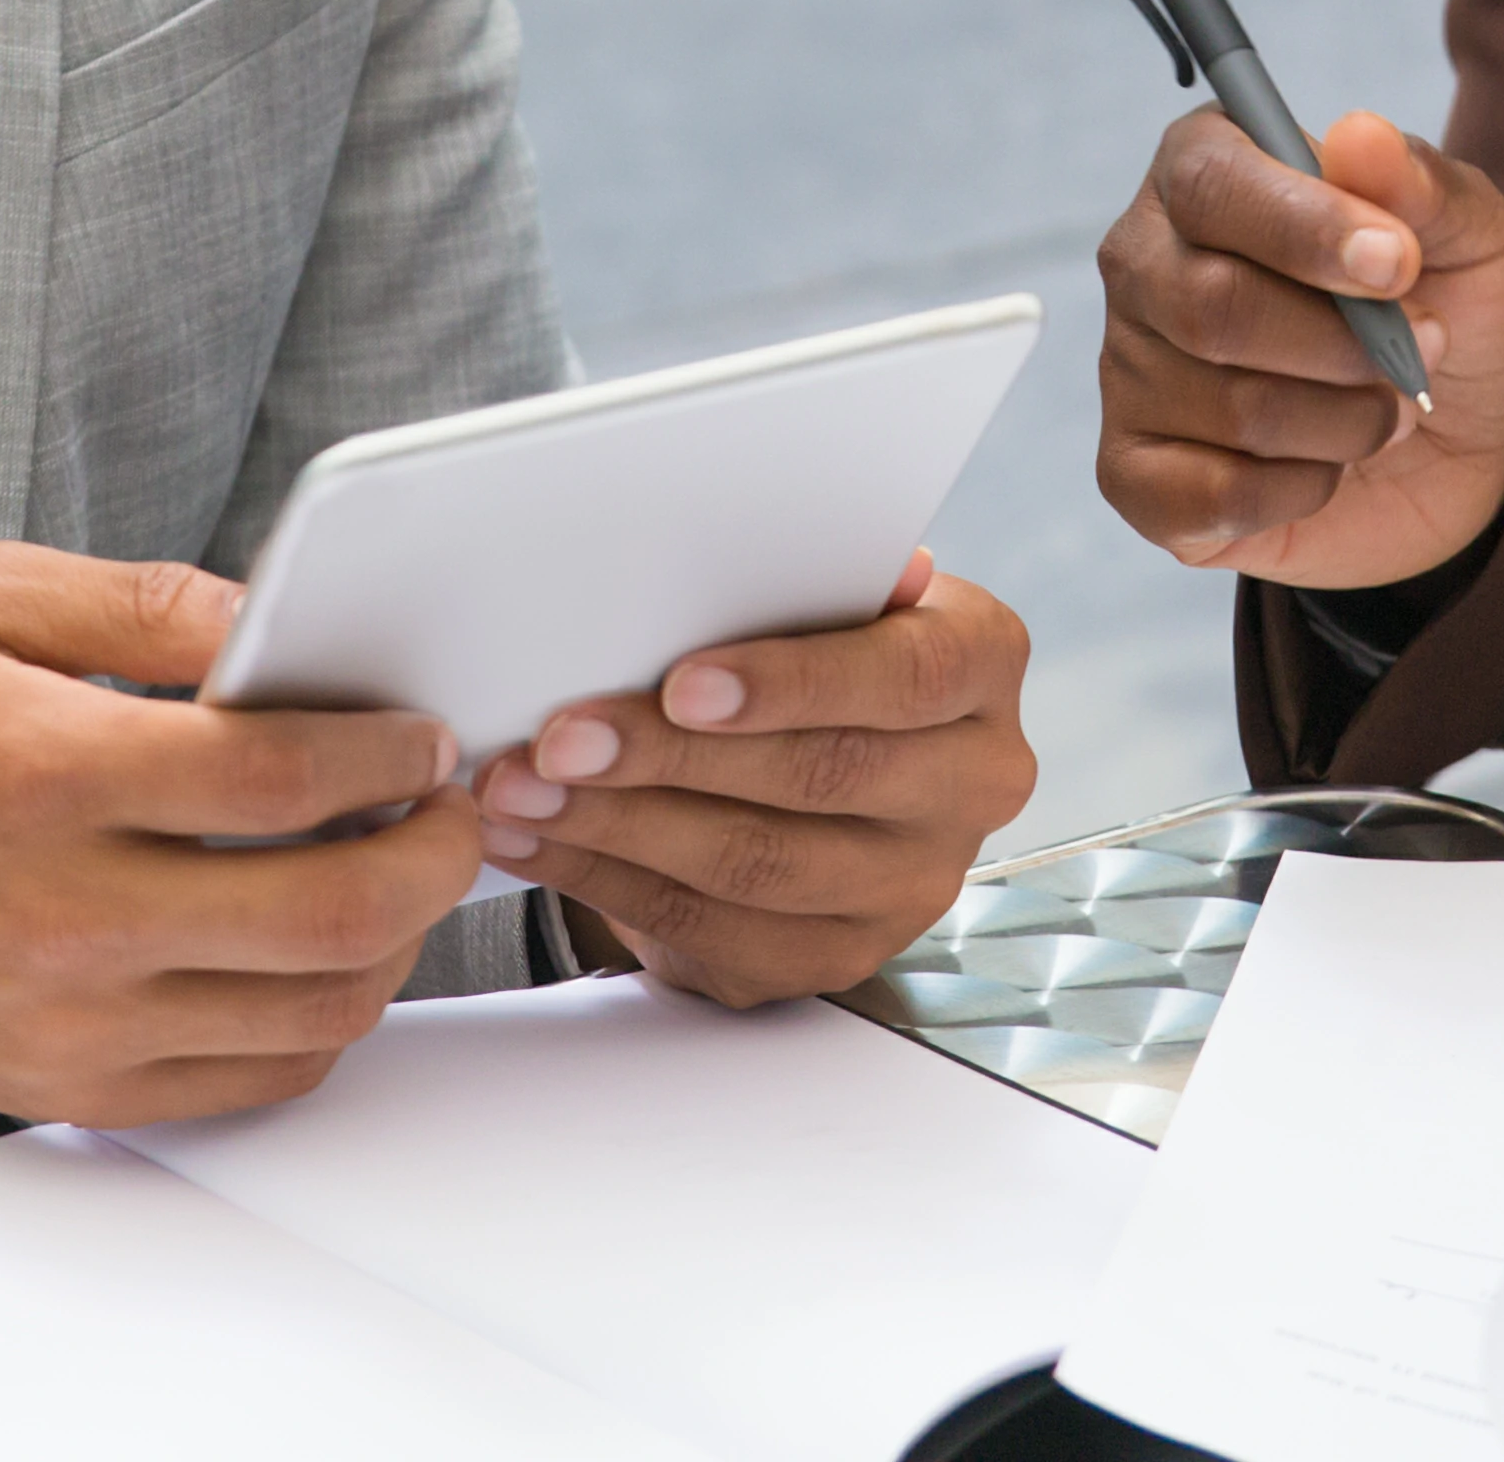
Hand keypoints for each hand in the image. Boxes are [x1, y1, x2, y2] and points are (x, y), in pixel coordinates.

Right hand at [0, 542, 485, 1131]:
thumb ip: (141, 600)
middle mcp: (65, 917)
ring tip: (399, 867)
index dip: (387, 750)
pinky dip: (324, 1018)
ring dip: (398, 936)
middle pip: (329, 911)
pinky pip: (257, 1079)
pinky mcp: (75, 1089)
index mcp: (42, 778)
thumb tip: (277, 614)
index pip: (276, 777)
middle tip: (453, 803)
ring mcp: (74, 1022)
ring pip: (316, 1009)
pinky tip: (324, 949)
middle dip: (436, 851)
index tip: (420, 729)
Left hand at [472, 554, 1035, 1001]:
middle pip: (817, 778)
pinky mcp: (837, 957)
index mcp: (982, 666)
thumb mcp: (831, 596)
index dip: (791, 683)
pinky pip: (710, 927)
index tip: (682, 682)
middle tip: (560, 739)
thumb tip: (743, 545)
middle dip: (669, 757)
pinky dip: (605, 878)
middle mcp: (970, 784)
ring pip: (753, 864)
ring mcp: (911, 886)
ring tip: (522, 788)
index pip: (906, 679)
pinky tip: (537, 839)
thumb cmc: (818, 648)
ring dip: (617, 825)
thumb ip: (805, 579)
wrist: (831, 764)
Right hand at [1092, 106, 1503, 585]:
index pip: (1211, 184)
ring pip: (1231, 410)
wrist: (1461, 441)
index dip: (1306, 229)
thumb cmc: (1446, 312)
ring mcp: (1131, 370)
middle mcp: (1148, 262)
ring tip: (1385, 411)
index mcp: (1207, 172)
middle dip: (1343, 346)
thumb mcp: (1473, 237)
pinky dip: (1303, 491)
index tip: (1398, 264)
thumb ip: (1421, 184)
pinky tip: (1327, 467)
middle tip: (1420, 352)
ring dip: (1346, 422)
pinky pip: (1211, 497)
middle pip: (1211, 305)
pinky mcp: (1138, 475)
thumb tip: (1360, 137)